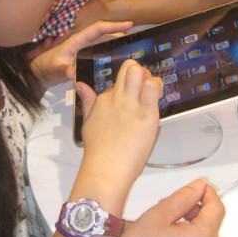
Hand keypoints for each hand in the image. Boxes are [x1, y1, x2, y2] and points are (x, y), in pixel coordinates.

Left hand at [30, 21, 132, 88]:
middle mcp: (82, 42)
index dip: (113, 25)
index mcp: (77, 41)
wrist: (40, 73)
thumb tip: (72, 72)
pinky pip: (100, 50)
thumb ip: (63, 71)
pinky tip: (118, 57)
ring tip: (130, 46)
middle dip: (119, 32)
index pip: (98, 29)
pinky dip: (110, 50)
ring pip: (103, 41)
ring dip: (116, 41)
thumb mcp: (54, 70)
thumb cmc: (46, 68)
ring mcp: (84, 48)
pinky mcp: (85, 56)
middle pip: (104, 33)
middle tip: (134, 37)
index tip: (128, 24)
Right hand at [74, 59, 162, 191]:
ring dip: (149, 77)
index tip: (134, 95)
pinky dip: (157, 87)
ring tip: (153, 93)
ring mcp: (130, 104)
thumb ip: (87, 101)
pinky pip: (153, 87)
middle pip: (129, 67)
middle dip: (139, 72)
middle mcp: (117, 97)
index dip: (129, 85)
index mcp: (104, 99)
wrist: (105, 168)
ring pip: (140, 71)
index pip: (120, 80)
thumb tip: (80, 85)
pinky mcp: (145, 113)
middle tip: (144, 88)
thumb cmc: (99, 151)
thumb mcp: (87, 122)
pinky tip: (157, 99)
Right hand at [101, 179, 224, 236]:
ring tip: (162, 233)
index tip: (198, 186)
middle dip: (193, 212)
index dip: (207, 192)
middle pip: (210, 225)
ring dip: (189, 231)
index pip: (217, 208)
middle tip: (169, 211)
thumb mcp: (156, 216)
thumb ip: (182, 197)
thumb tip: (198, 188)